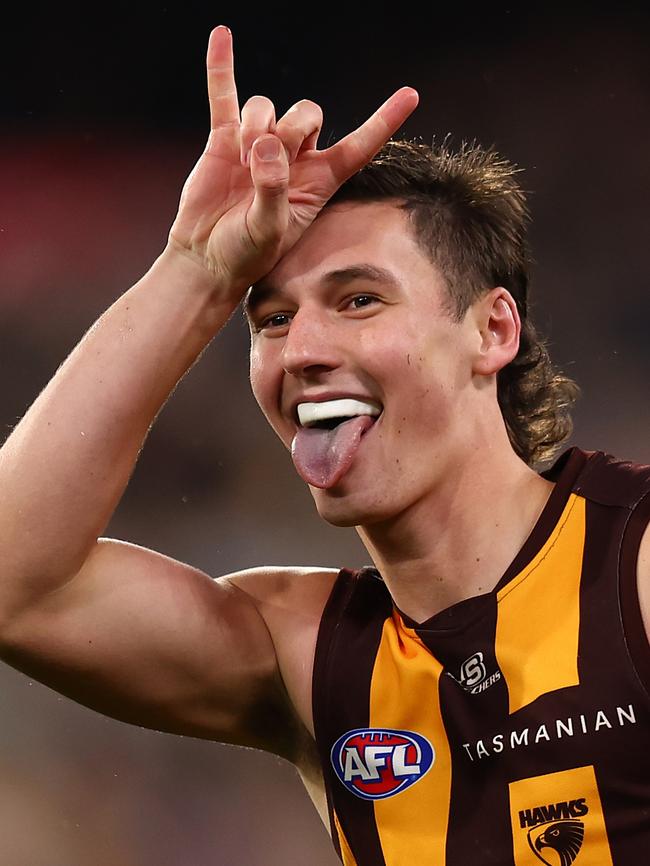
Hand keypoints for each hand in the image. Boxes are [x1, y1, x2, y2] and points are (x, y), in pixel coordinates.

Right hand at [168, 26, 418, 302]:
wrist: (207, 257)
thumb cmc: (245, 253)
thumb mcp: (268, 231)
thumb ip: (273, 190)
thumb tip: (265, 145)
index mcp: (318, 182)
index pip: (358, 147)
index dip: (383, 122)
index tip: (411, 95)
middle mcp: (294, 159)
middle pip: (307, 114)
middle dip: (290, 130)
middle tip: (264, 163)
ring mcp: (258, 145)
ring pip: (267, 107)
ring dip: (255, 126)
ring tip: (240, 162)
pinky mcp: (224, 140)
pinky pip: (225, 96)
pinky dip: (222, 67)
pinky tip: (222, 36)